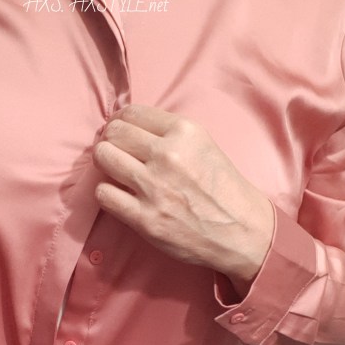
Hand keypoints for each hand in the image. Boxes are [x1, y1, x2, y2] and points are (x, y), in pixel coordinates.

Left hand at [92, 104, 274, 289]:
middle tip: (116, 154)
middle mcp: (167, 155)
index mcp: (183, 132)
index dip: (119, 123)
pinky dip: (107, 194)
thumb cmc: (222, 188)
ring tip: (116, 174)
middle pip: (113, 134)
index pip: (130, 113)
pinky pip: (104, 195)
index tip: (120, 135)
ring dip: (105, 165)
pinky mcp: (145, 218)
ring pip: (104, 158)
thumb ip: (168, 134)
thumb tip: (127, 128)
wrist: (241, 231)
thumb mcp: (203, 145)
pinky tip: (120, 197)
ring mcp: (154, 187)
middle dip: (110, 142)